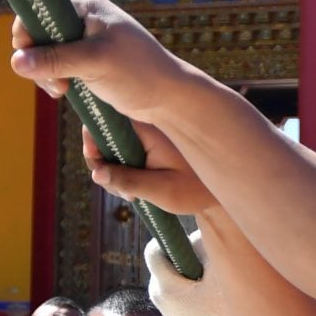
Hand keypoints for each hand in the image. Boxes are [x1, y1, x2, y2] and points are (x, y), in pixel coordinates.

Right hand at [12, 0, 177, 120]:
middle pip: (40, 32)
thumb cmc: (138, 72)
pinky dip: (56, 78)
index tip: (28, 57)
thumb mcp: (95, 63)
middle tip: (53, 81)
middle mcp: (84, 19)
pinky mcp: (88, 62)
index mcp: (87, 7)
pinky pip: (59, 66)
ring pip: (47, 52)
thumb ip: (56, 60)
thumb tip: (16, 62)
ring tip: (61, 90)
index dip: (28, 30)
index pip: (41, 8)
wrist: (168, 97)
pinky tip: (65, 91)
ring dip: (45, 72)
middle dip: (38, 58)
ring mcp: (86, 42)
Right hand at [79, 122, 214, 219]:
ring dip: (113, 173)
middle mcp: (146, 126)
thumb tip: (96, 173)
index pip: (109, 120)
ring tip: (132, 195)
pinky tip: (135, 192)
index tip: (95, 160)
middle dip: (103, 164)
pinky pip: (124, 155)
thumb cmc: (196, 189)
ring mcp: (146, 137)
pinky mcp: (148, 147)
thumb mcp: (162, 190)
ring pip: (113, 148)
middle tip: (120, 191)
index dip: (94, 138)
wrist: (221, 190)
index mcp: (150, 128)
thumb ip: (128, 181)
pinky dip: (123, 173)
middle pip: (105, 135)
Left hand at [144, 231, 244, 315]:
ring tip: (209, 282)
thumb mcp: (220, 277)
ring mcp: (163, 305)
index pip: (154, 250)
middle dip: (183, 256)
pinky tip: (206, 295)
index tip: (186, 237)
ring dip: (187, 271)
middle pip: (165, 261)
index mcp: (165, 285)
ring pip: (171, 274)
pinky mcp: (171, 313)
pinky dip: (188, 285)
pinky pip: (176, 288)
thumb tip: (200, 227)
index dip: (168, 237)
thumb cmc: (223, 315)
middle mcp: (157, 294)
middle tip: (206, 262)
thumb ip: (207, 248)